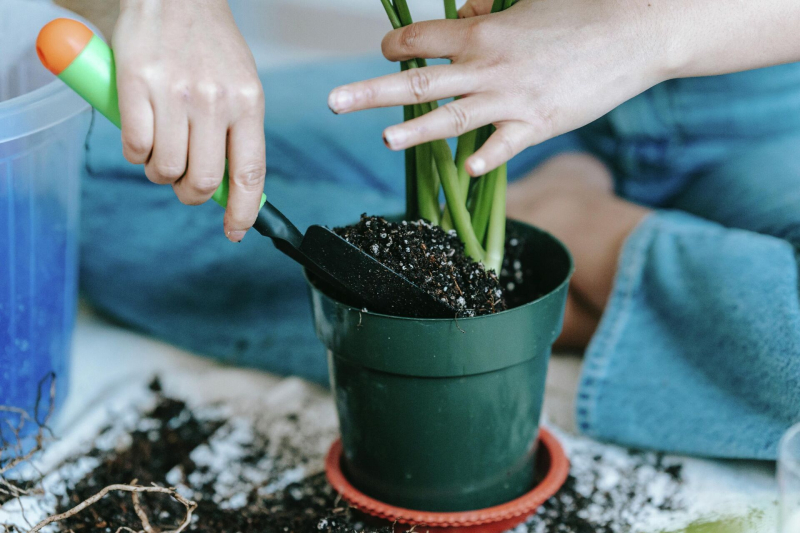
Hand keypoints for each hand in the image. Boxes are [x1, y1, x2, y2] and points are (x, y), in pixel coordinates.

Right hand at [113, 0, 265, 241]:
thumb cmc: (209, 44)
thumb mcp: (241, 85)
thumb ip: (239, 132)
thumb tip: (232, 186)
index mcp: (248, 102)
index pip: (250, 173)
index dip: (244, 211)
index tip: (236, 232)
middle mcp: (215, 100)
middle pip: (204, 180)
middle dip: (191, 194)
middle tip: (184, 183)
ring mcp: (175, 93)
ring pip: (166, 168)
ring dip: (160, 173)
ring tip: (161, 151)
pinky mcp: (137, 84)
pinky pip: (135, 147)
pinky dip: (135, 154)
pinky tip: (141, 134)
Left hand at [328, 0, 670, 175]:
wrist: (636, 31)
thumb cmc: (581, 10)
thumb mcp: (527, 1)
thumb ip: (487, 8)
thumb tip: (459, 12)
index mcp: (481, 32)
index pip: (421, 41)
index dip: (396, 45)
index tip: (386, 51)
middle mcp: (487, 67)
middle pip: (419, 80)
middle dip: (371, 92)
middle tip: (333, 103)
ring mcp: (510, 100)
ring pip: (451, 117)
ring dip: (414, 130)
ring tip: (382, 140)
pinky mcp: (538, 125)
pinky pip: (502, 146)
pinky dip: (482, 158)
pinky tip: (461, 170)